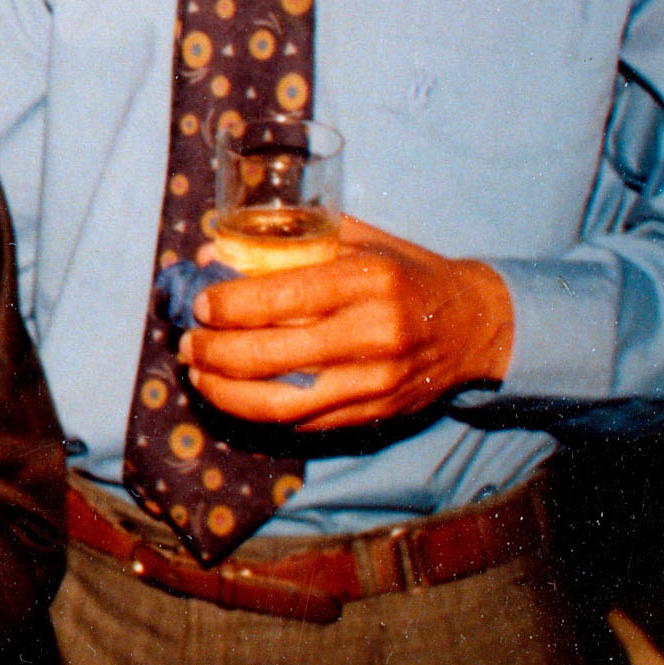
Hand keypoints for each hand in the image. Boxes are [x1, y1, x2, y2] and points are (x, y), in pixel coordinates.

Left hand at [183, 216, 512, 431]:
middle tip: (189, 342)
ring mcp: (376, 382)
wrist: (475, 325)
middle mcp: (374, 334)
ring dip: (227, 392)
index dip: (230, 305)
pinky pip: (304, 423)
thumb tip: (211, 251)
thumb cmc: (407, 273)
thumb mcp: (359, 241)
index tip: (201, 305)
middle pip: (272, 355)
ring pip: (282, 401)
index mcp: (368, 280)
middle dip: (216, 352)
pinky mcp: (375, 414)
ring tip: (198, 374)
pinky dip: (259, 413)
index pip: (282, 298)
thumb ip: (288, 243)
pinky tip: (233, 396)